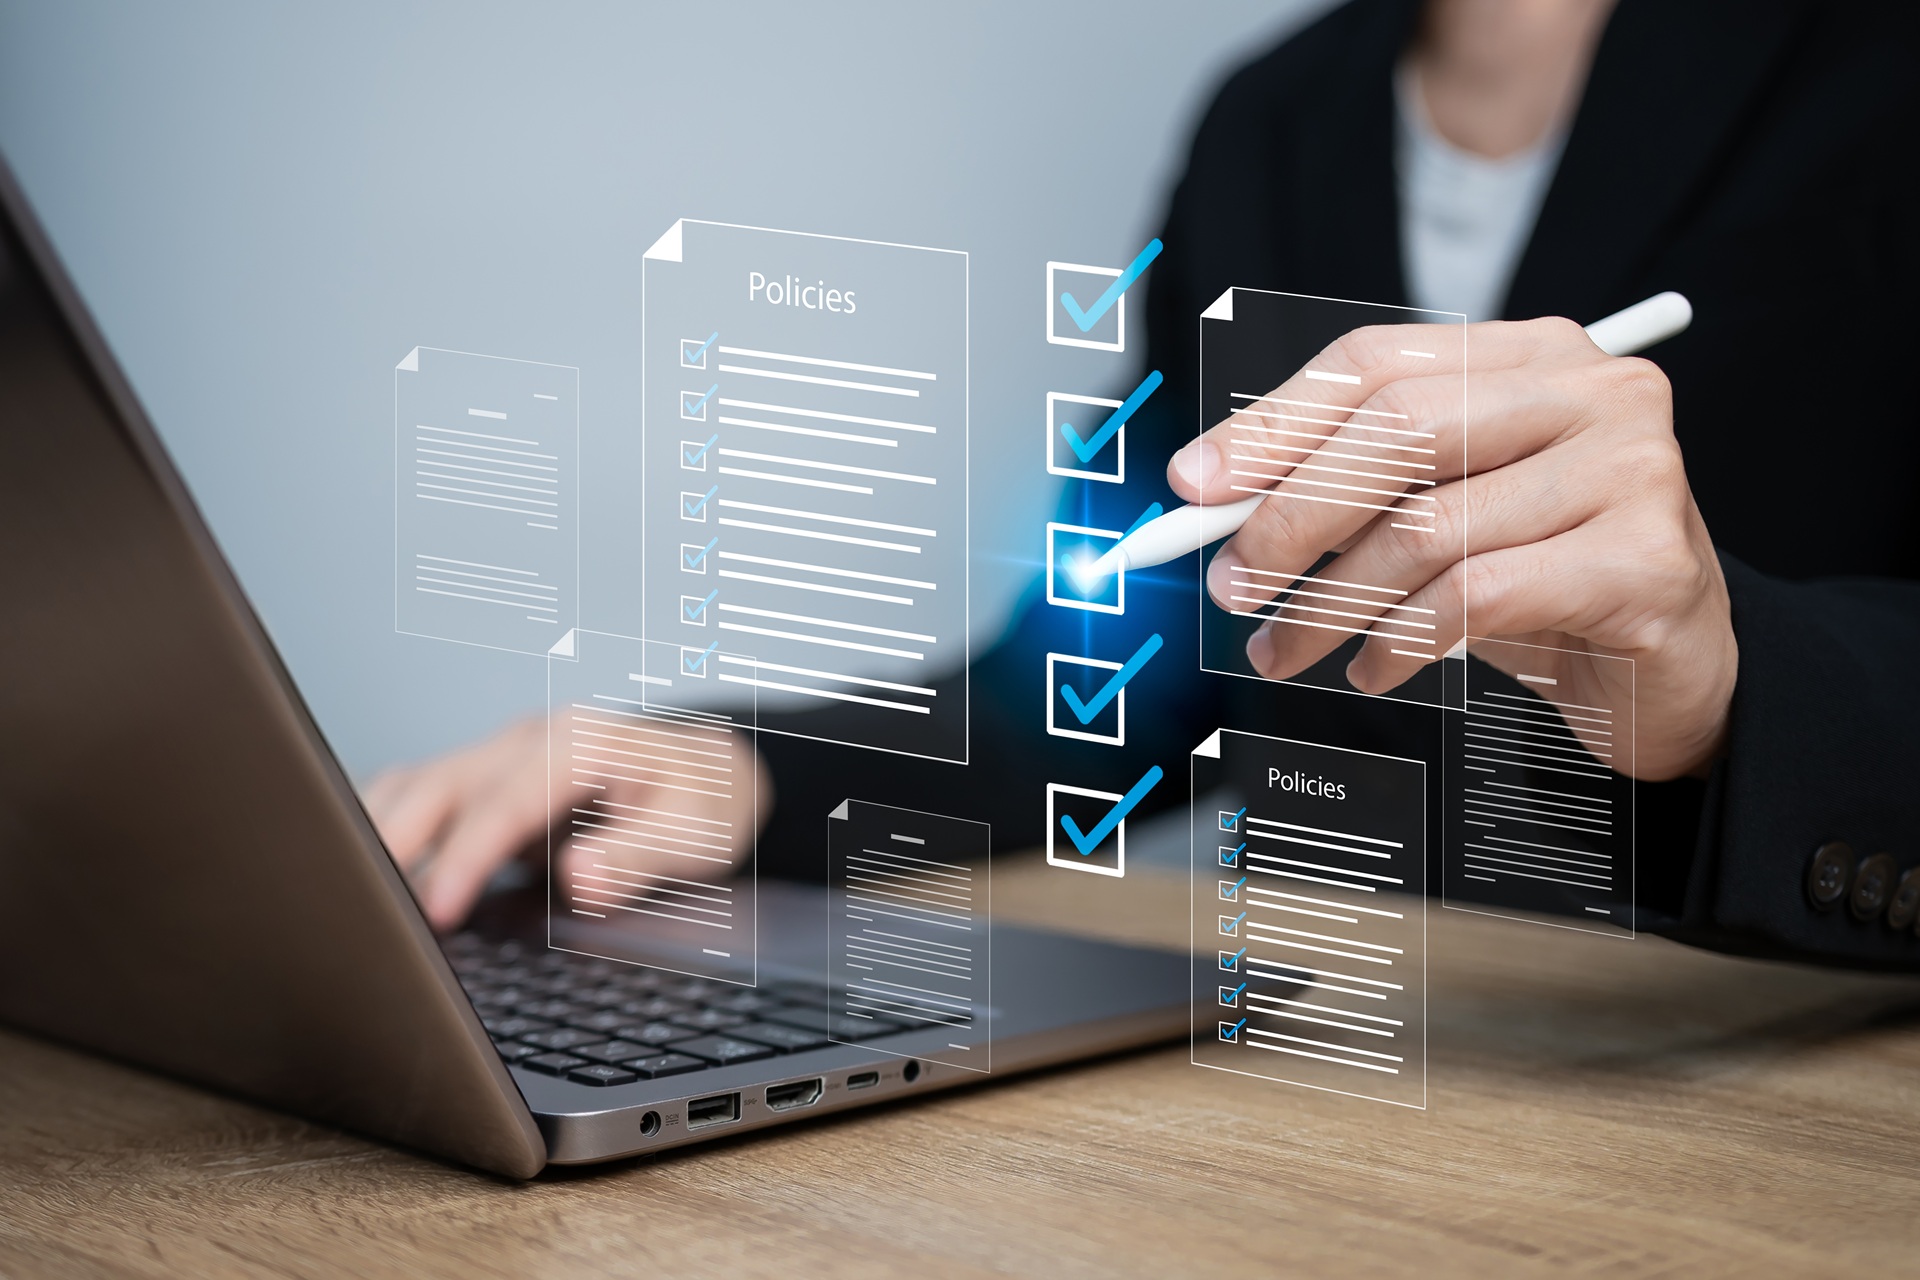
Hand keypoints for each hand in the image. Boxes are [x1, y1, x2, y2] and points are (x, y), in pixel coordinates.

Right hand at [363, 710, 768, 928]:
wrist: (714, 772)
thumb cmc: (704, 801)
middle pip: (437, 783)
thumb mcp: (698, 832)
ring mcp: (504, 759)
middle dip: (389, 840)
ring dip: (378, 834)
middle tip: (358, 906)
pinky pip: (426, 802)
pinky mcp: (490, 785)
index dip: (464, 859)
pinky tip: (371, 878)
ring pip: (418, 786)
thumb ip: (640, 855)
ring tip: (348, 895)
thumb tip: (581, 879)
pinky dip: (391, 834)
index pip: (503, 802)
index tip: (435, 913)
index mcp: (579, 744)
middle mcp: (530, 742)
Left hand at [1168, 316, 1735, 780]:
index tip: (1194, 486)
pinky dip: (1400, 642)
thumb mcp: (1436, 516)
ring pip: (1426, 528)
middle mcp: (1589, 388)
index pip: (1375, 363)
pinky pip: (1475, 597)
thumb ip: (1348, 491)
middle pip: (1396, 431)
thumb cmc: (1536, 582)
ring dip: (1330, 603)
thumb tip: (1210, 496)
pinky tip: (1371, 668)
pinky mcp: (1647, 557)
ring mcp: (1630, 466)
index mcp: (1530, 353)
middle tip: (1229, 586)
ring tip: (1285, 650)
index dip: (1273, 423)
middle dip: (1288, 516)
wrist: (1672, 668)